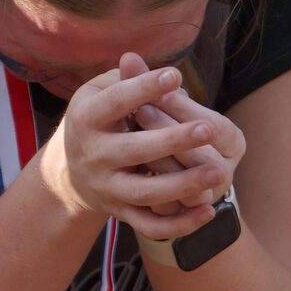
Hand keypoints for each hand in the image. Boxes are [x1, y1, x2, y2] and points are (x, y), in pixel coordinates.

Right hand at [39, 59, 232, 241]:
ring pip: (146, 193)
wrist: (72, 173)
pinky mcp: (121, 214)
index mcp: (86, 119)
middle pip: (133, 151)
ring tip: (218, 172)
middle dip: (171, 141)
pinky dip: (180, 224)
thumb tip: (147, 64)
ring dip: (183, 185)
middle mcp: (94, 156)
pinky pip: (151, 225)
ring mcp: (107, 189)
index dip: (143, 88)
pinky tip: (209, 211)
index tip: (176, 75)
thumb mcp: (99, 92)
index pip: (115, 102)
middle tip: (207, 129)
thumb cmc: (99, 119)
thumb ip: (126, 78)